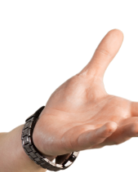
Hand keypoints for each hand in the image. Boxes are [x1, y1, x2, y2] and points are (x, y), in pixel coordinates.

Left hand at [32, 29, 137, 157]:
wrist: (44, 127)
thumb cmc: (69, 106)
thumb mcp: (87, 77)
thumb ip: (103, 57)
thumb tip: (117, 30)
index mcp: (119, 110)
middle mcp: (112, 123)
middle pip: (137, 124)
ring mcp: (95, 134)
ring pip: (119, 135)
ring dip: (131, 130)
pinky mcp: (77, 140)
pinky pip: (91, 139)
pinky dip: (101, 134)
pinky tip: (110, 126)